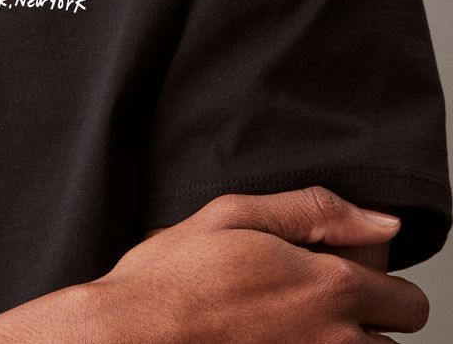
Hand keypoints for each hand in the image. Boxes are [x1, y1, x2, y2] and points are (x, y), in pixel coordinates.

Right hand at [85, 185, 428, 341]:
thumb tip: (381, 222)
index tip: (335, 265)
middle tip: (313, 295)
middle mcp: (333, 342)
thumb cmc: (173, 279)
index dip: (376, 277)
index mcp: (328, 289)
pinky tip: (269, 335)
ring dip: (343, 339)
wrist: (131, 336)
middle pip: (397, 340)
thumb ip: (317, 211)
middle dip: (370, 314)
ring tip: (287, 318)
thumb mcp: (235, 214)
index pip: (409, 299)